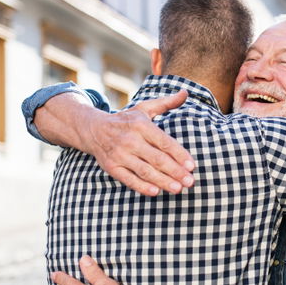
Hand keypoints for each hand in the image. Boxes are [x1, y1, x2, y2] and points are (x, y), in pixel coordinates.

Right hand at [79, 90, 195, 195]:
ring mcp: (120, 155)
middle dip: (175, 171)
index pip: (164, 142)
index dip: (179, 155)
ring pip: (145, 171)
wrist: (94, 129)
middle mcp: (130, 140)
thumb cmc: (125, 120)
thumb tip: (186, 93)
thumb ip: (166, 103)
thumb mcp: (144, 108)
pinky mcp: (111, 167)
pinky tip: (155, 192)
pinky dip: (141, 187)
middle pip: (157, 159)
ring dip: (162, 181)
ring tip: (178, 189)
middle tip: (190, 182)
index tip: (192, 165)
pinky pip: (128, 179)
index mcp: (141, 125)